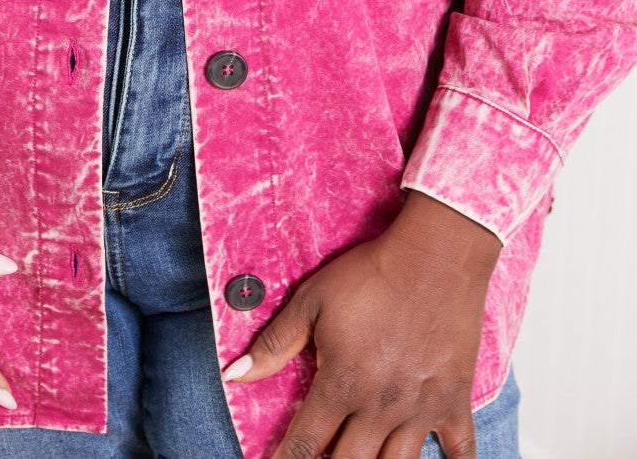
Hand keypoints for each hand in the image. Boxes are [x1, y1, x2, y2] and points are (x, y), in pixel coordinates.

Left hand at [221, 191, 502, 458]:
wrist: (434, 257)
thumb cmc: (371, 274)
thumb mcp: (312, 301)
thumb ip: (275, 344)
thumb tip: (234, 375)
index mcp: (342, 385)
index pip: (305, 444)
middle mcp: (380, 408)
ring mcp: (421, 410)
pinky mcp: (455, 401)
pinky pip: (462, 454)